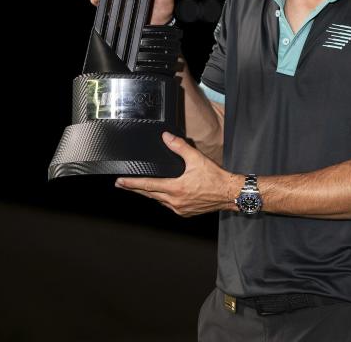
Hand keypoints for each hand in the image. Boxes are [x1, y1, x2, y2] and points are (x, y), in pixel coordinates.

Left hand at [115, 132, 237, 216]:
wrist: (229, 193)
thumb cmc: (215, 178)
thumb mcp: (196, 158)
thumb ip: (179, 147)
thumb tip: (166, 137)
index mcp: (176, 188)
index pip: (148, 185)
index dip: (132, 183)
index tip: (120, 182)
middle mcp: (175, 201)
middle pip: (149, 194)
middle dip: (135, 188)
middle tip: (121, 185)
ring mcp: (180, 208)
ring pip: (159, 201)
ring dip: (149, 194)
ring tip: (141, 188)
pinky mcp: (186, 212)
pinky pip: (169, 206)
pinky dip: (163, 199)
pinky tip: (162, 195)